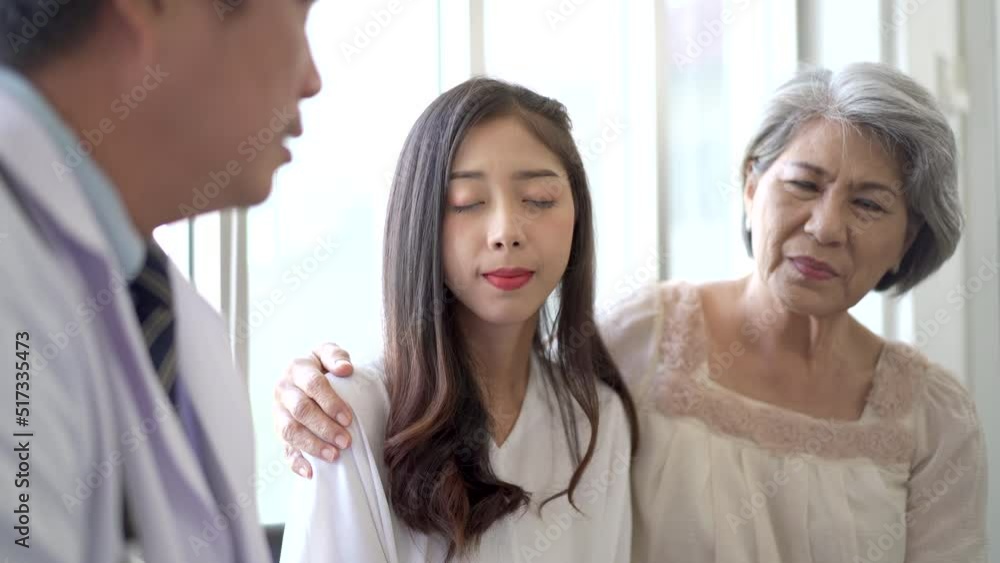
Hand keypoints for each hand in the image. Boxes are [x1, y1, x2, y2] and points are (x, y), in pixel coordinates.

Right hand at [273, 343, 354, 478]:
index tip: (348, 418)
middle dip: (324, 428)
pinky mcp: (279, 431)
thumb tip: (345, 369)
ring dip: (312, 445)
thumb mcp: (328, 353)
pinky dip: (296, 462)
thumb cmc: (321, 366)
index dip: (330, 402)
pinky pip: (284, 449)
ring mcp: (278, 412)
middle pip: (301, 411)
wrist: (303, 377)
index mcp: (296, 369)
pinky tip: (311, 472)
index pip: (313, 385)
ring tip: (334, 456)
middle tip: (346, 442)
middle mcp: (283, 390)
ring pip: (290, 431)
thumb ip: (336, 356)